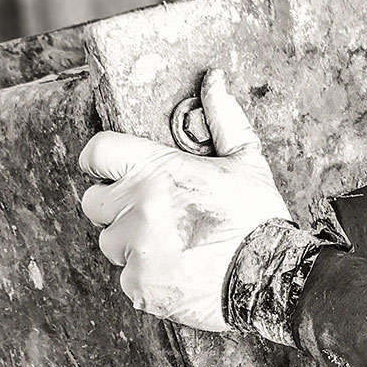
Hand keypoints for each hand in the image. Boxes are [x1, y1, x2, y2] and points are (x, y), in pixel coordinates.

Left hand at [79, 68, 288, 331]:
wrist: (272, 277)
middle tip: (149, 216)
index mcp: (157, 170)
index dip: (100, 162)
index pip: (97, 153)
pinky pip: (128, 279)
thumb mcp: (247, 163)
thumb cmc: (258, 219)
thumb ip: (224, 121)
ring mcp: (136, 248)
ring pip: (110, 243)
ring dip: (131, 245)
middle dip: (115, 207)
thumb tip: (214, 81)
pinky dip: (147, 279)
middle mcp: (138, 207)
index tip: (109, 171)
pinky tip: (177, 275)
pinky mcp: (140, 285)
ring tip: (170, 249)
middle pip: (93, 202)